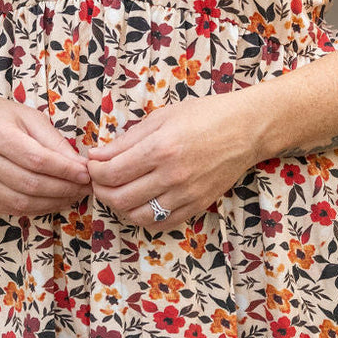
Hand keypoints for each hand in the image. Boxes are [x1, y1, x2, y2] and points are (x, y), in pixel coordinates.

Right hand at [0, 98, 90, 216]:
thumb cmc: (1, 116)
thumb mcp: (30, 117)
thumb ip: (54, 141)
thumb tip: (79, 165)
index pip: (37, 159)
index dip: (64, 170)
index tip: (85, 173)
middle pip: (30, 184)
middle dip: (63, 188)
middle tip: (84, 187)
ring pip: (21, 202)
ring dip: (53, 202)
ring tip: (73, 195)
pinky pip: (10, 209)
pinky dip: (36, 208)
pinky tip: (52, 201)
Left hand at [86, 94, 258, 230]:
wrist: (246, 129)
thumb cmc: (204, 115)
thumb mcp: (162, 117)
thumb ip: (127, 139)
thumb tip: (98, 156)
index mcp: (161, 149)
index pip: (112, 172)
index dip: (94, 171)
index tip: (91, 164)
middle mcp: (172, 176)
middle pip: (120, 198)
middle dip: (101, 189)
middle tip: (99, 178)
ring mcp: (186, 195)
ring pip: (137, 215)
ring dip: (119, 206)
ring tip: (116, 190)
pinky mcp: (197, 205)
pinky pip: (161, 222)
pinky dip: (142, 216)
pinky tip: (138, 201)